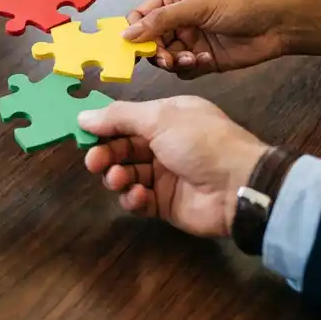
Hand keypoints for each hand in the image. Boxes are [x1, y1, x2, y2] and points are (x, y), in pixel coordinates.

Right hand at [79, 97, 268, 236]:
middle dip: (105, 154)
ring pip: (126, 174)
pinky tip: (139, 196)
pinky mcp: (164, 203)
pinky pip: (138, 199)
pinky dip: (133, 198)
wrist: (238, 186)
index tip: (82, 134)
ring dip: (116, 176)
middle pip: (122, 148)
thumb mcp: (160, 118)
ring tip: (118, 179)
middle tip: (94, 162)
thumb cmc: (201, 142)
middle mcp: (164, 143)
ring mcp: (164, 174)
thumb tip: (83, 116)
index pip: (126, 120)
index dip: (103, 127)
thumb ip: (119, 117)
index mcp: (167, 117)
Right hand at [122, 0, 320, 77]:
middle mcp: (178, 19)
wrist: (280, 23)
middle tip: (164, 57)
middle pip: (149, 41)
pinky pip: (182, 70)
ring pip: (165, 57)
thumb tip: (127, 34)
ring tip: (189, 59)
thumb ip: (160, 20)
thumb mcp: (198, 6)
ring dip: (172, 61)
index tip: (133, 46)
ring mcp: (190, 40)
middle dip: (154, 51)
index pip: (140, 16)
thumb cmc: (243, 3)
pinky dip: (188, 69)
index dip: (133, 32)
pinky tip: (204, 61)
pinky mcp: (202, 60)